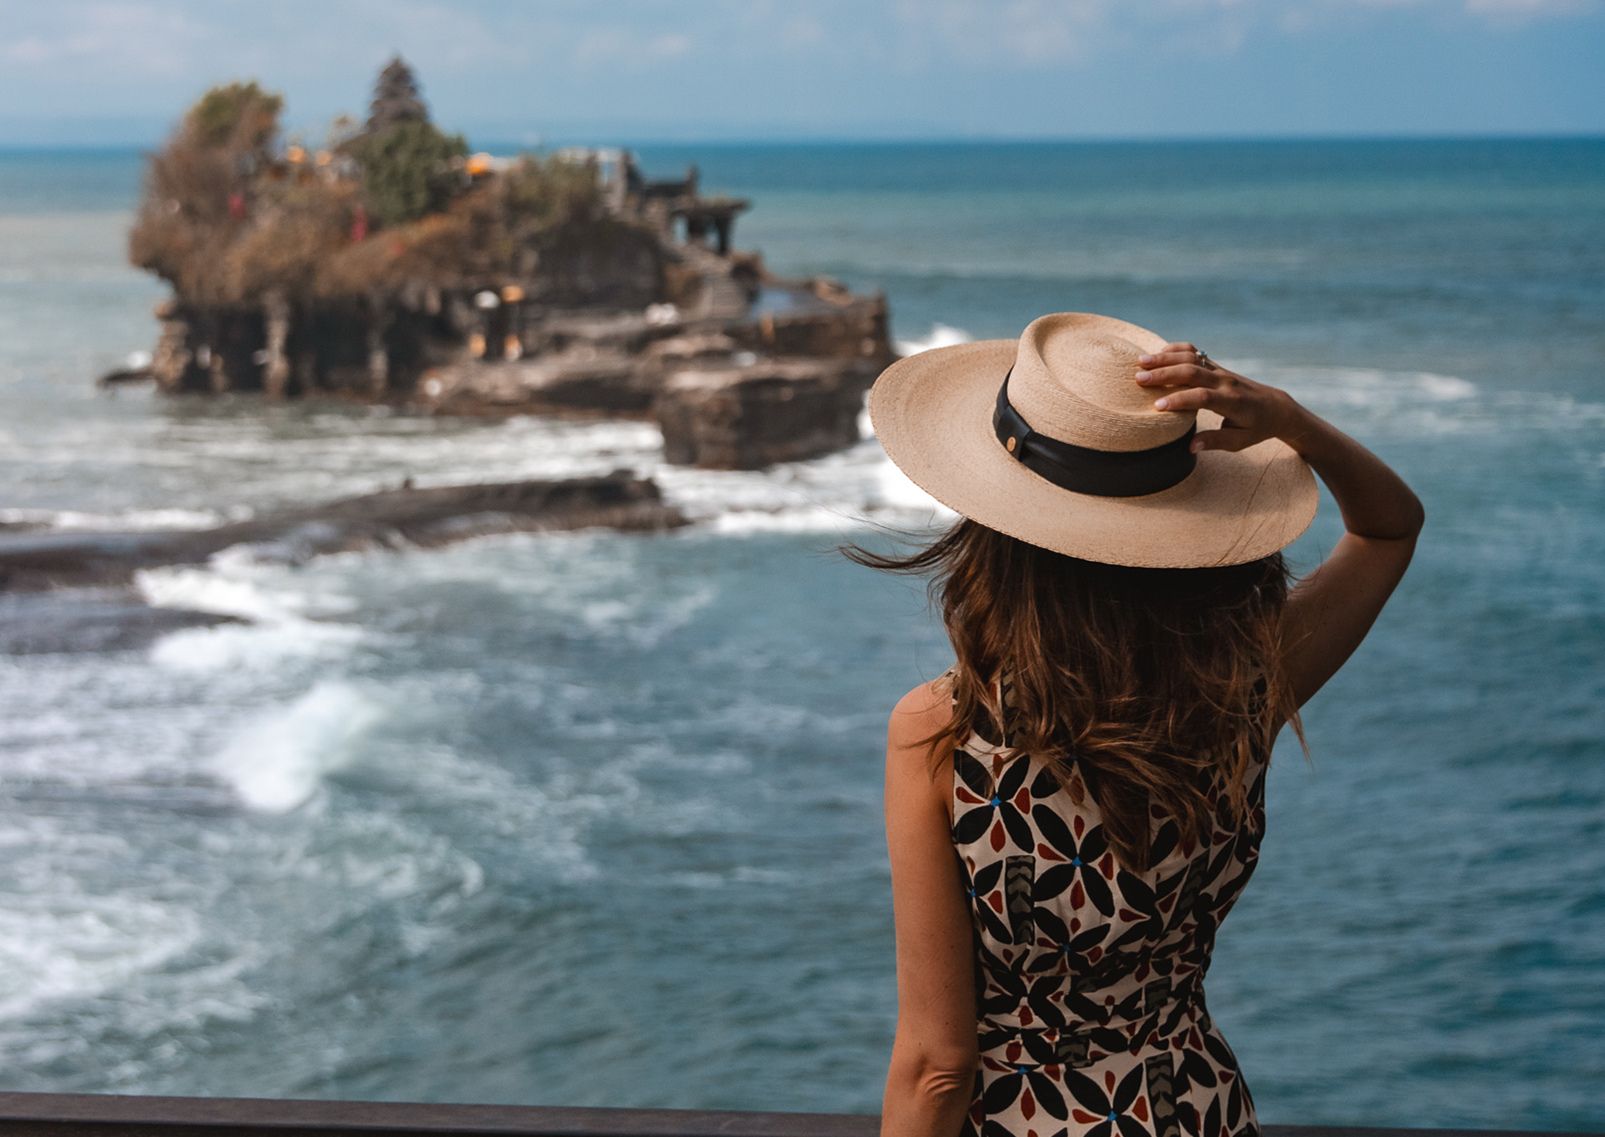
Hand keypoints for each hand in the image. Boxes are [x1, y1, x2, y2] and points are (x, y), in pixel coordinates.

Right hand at [1133, 342, 1305, 453]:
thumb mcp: (1239, 441)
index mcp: (1232, 402)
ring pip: (1191, 357)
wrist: (1275, 407)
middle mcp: (1225, 382)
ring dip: (1165, 358)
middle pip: (1192, 371)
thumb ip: (1215, 442)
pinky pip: (1194, 352)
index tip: (1157, 407)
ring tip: (1140, 362)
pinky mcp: (1215, 365)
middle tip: (1138, 379)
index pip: (1203, 397)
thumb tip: (1190, 446)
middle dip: (1164, 374)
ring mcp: (1220, 370)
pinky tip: (1157, 355)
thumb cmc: (1256, 428)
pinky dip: (1175, 350)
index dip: (1179, 400)